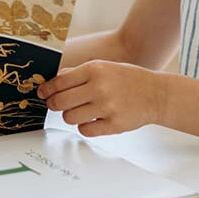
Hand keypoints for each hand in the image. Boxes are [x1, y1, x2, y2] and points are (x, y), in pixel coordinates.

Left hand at [37, 60, 164, 136]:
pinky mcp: (114, 125)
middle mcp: (99, 88)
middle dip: (53, 104)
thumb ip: (78, 74)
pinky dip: (84, 126)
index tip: (43, 93)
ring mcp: (107, 107)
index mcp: (94, 70)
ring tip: (79, 111)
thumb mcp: (103, 67)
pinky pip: (85, 130)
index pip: (59, 82)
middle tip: (55, 105)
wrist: (156, 94)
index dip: (47, 90)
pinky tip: (91, 120)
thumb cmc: (127, 79)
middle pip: (60, 102)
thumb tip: (53, 82)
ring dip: (70, 116)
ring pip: (69, 118)